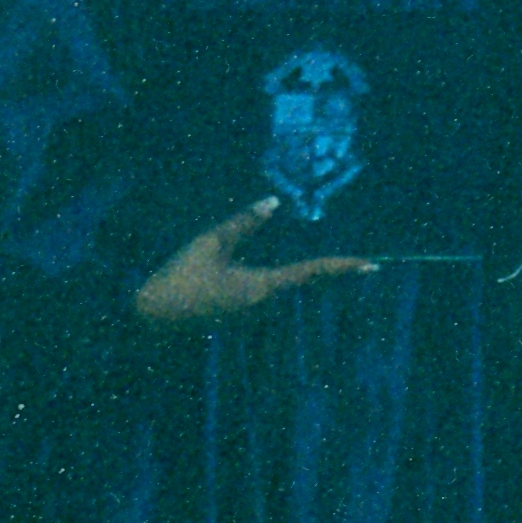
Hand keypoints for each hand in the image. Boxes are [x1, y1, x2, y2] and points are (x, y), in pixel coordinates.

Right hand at [133, 199, 372, 324]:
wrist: (149, 320)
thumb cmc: (177, 280)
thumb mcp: (210, 244)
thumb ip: (243, 224)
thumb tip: (273, 202)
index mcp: (261, 286)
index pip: (311, 272)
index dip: (342, 266)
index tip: (372, 265)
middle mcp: (263, 304)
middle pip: (306, 284)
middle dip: (333, 274)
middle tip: (366, 266)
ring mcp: (252, 314)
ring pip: (287, 290)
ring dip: (308, 279)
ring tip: (334, 269)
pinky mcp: (240, 315)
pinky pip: (270, 295)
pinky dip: (285, 284)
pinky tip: (287, 277)